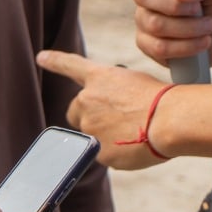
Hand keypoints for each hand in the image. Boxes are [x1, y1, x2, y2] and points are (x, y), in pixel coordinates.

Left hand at [36, 50, 173, 170]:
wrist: (170, 120)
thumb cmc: (162, 100)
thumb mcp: (135, 85)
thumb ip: (115, 96)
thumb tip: (113, 117)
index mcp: (99, 77)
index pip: (70, 65)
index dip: (54, 61)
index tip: (40, 57)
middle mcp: (88, 99)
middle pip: (75, 111)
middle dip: (87, 116)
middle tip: (111, 120)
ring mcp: (90, 126)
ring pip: (90, 135)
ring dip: (104, 136)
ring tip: (132, 133)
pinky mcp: (97, 151)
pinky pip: (103, 154)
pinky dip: (116, 153)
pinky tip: (134, 146)